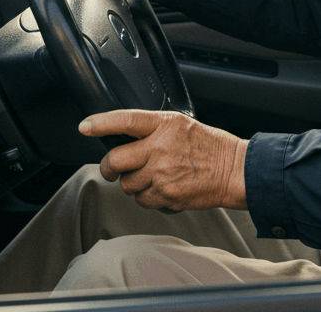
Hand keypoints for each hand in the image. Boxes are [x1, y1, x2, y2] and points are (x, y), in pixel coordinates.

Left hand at [80, 110, 247, 211]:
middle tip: (113, 169)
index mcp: (164, 124)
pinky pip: (142, 200)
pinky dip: (148, 197)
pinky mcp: (166, 194)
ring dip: (134, 184)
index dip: (101, 123)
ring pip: (127, 184)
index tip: (85, 127)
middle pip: (116, 159)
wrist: (234, 170)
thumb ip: (154, 130)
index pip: (125, 120)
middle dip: (110, 167)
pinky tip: (163, 188)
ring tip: (154, 177)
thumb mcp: (182, 126)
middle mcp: (160, 147)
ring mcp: (162, 172)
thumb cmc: (211, 147)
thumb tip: (127, 139)